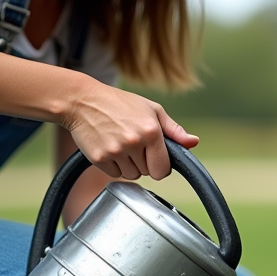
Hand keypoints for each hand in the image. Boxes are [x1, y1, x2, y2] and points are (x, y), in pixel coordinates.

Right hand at [64, 80, 198, 180]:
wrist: (82, 100)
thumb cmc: (120, 103)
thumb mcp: (152, 110)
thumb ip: (174, 130)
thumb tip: (194, 142)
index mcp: (151, 132)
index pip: (163, 170)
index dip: (161, 166)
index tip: (154, 157)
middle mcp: (134, 142)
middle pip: (147, 173)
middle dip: (143, 163)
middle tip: (133, 144)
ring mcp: (116, 151)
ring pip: (131, 175)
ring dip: (128, 165)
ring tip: (120, 143)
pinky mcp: (99, 158)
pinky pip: (114, 174)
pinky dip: (113, 165)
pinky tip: (109, 147)